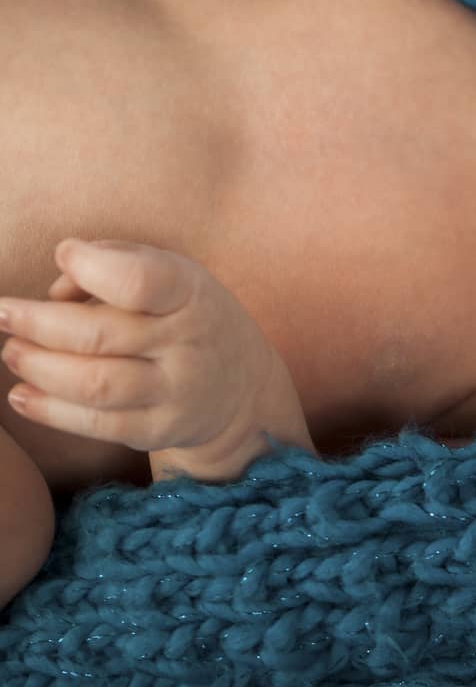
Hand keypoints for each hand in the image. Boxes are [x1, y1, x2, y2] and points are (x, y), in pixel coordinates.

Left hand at [0, 238, 287, 453]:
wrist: (240, 387)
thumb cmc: (186, 316)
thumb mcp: (172, 274)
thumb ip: (117, 263)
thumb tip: (57, 291)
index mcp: (190, 294)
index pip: (141, 281)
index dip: (92, 267)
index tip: (66, 256)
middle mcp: (188, 344)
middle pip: (99, 335)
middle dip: (36, 323)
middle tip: (2, 314)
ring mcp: (175, 391)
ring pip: (93, 384)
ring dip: (38, 367)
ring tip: (12, 352)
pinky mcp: (158, 429)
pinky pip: (95, 424)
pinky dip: (48, 410)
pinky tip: (22, 394)